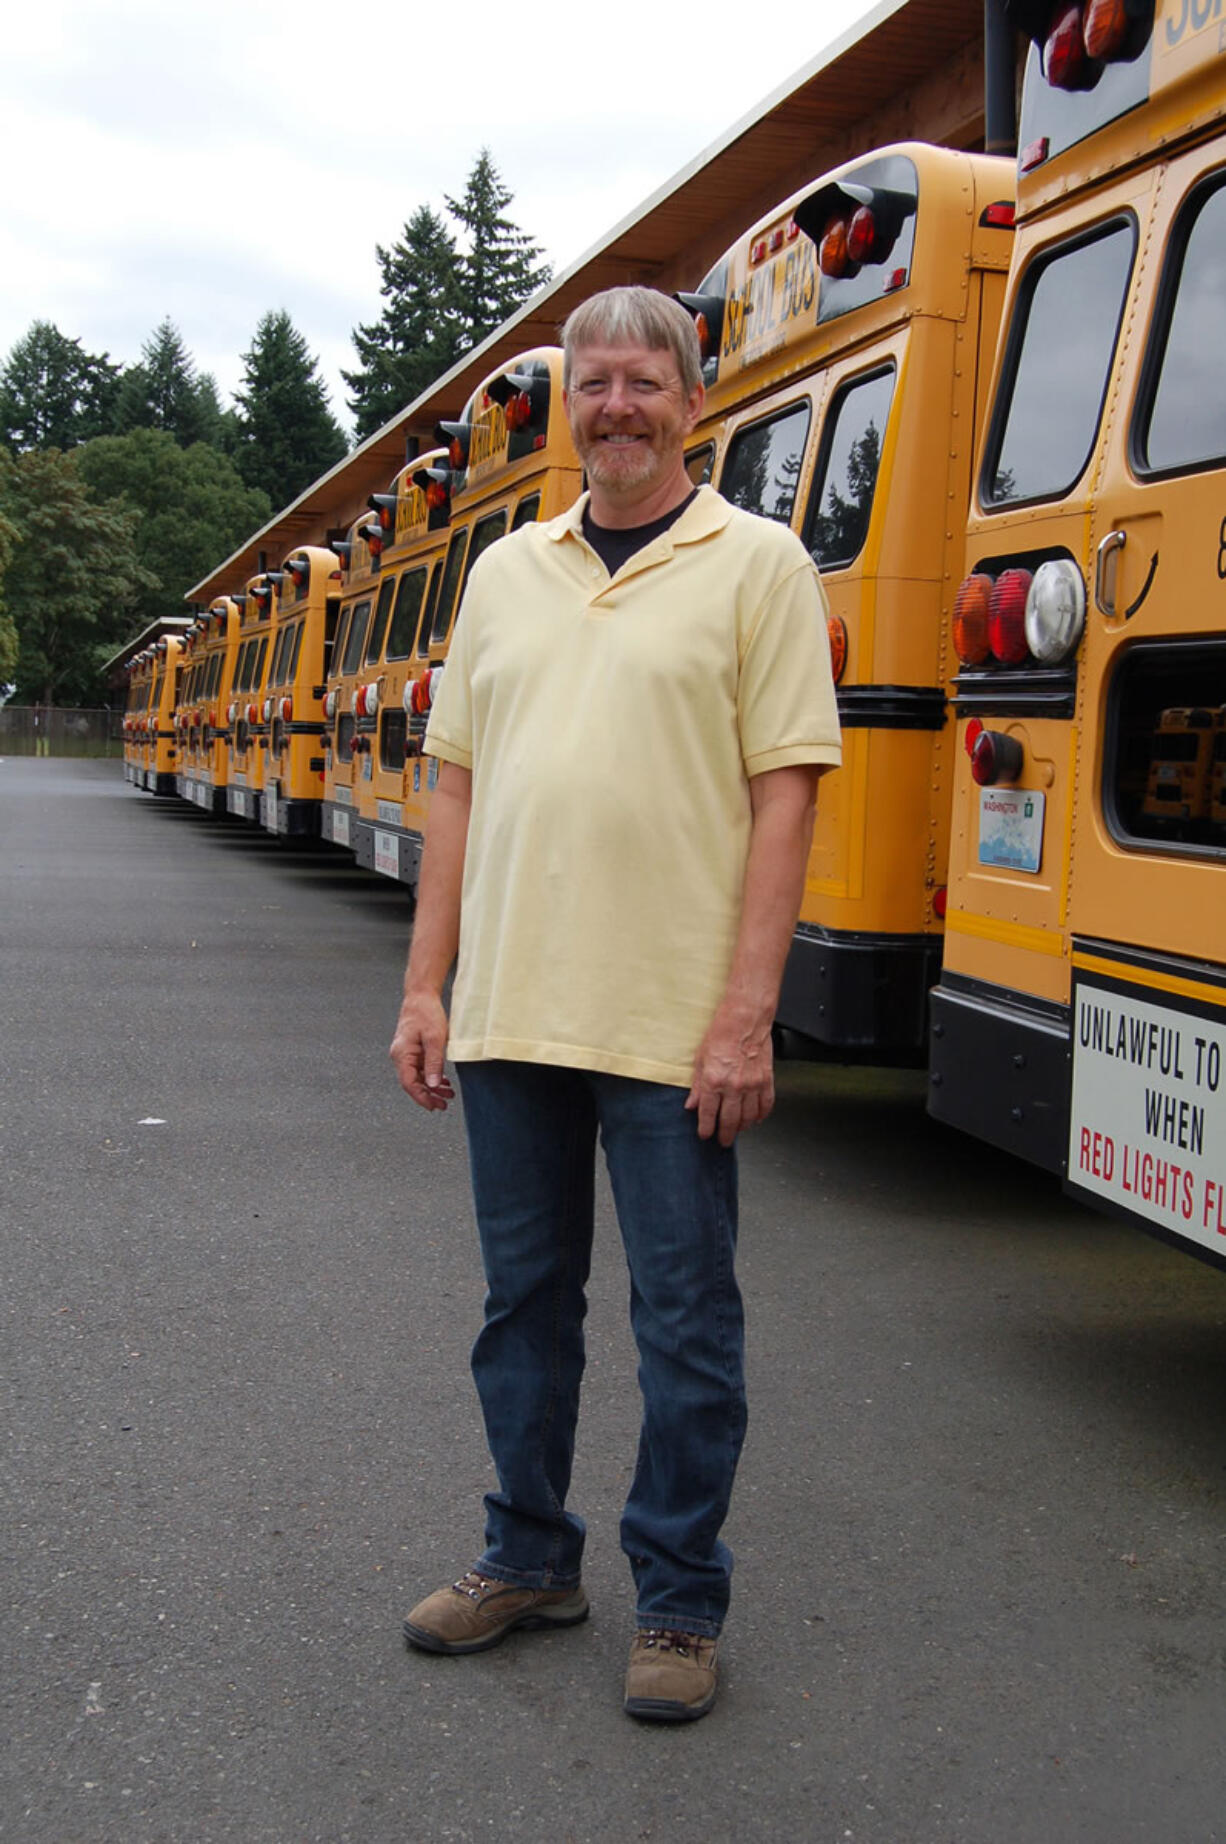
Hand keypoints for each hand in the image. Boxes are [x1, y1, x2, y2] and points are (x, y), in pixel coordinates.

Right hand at [390, 989, 454, 1111]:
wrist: (421, 995)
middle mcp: (400, 1056)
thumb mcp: (435, 1039)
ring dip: (432, 1087)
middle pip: (413, 1083)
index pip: (409, 1083)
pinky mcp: (413, 1050)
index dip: (422, 1097)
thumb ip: (434, 1063)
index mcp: (402, 1054)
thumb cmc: (426, 1013)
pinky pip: (420, 1069)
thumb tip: (432, 1085)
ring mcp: (406, 1053)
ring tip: (448, 1094)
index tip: (434, 1106)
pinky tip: (443, 1081)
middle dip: (429, 1095)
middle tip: (444, 1104)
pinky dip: (431, 1076)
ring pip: (417, 1077)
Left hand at [685, 1005, 774, 1146]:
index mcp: (714, 1081)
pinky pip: (766, 1105)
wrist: (745, 1019)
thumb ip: (697, 1086)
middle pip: (730, 1121)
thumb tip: (692, 1104)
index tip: (706, 1135)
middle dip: (725, 1134)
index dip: (706, 1129)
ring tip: (738, 1131)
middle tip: (723, 1141)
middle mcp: (734, 1086)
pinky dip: (761, 1115)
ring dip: (743, 1127)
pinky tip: (757, 1119)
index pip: (708, 1114)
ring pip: (749, 1117)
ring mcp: (752, 1085)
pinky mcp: (766, 1080)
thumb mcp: (700, 1059)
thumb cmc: (721, 1033)